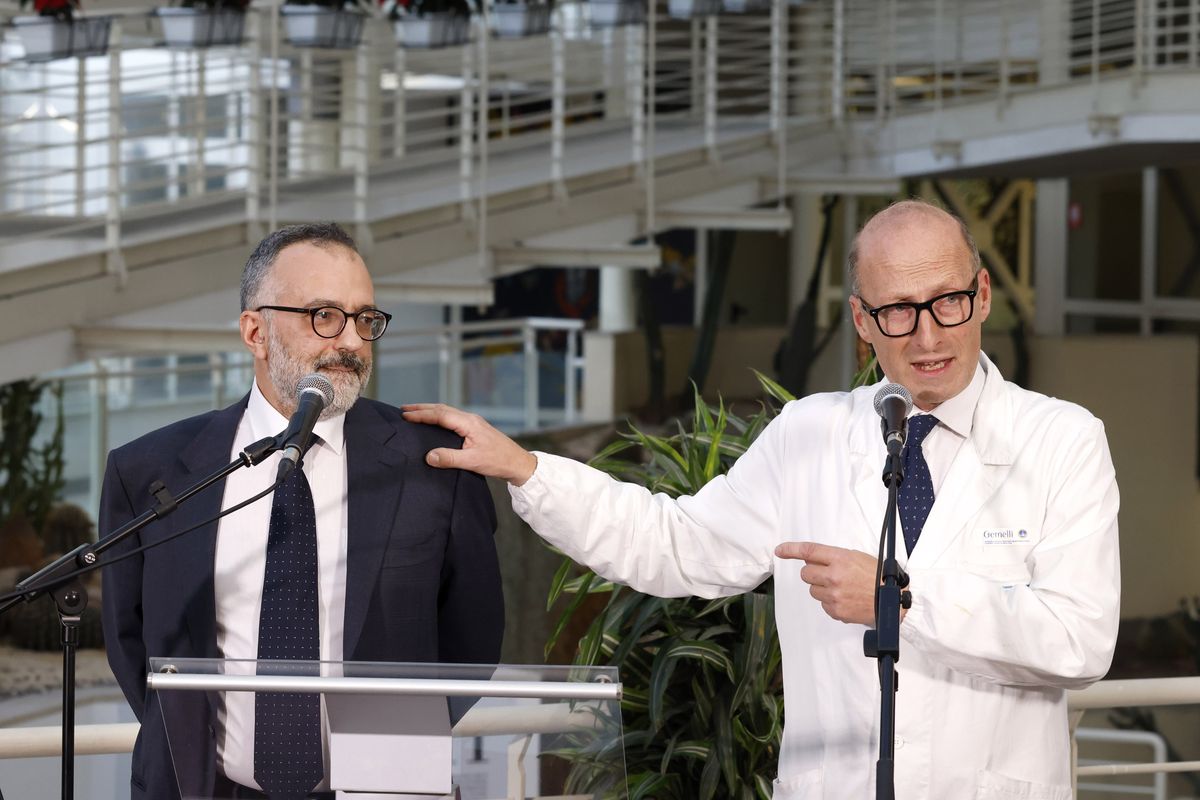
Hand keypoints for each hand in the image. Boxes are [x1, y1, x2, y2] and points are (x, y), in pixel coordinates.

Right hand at [401, 403, 537, 485]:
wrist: (518, 463)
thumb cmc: (498, 461)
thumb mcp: (472, 462)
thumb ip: (450, 459)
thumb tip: (428, 456)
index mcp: (469, 423)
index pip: (440, 415)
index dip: (422, 414)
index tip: (405, 415)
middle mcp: (470, 419)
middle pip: (442, 409)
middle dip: (422, 408)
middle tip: (404, 409)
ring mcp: (473, 423)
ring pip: (447, 412)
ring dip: (430, 411)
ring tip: (414, 412)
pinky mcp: (475, 429)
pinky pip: (453, 418)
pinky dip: (439, 416)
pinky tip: (435, 422)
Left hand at [775, 541, 883, 625]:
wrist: (893, 600)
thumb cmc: (878, 577)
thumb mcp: (856, 557)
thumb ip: (833, 557)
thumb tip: (811, 559)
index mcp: (841, 559)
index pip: (809, 551)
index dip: (791, 550)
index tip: (780, 550)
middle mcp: (834, 577)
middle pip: (806, 573)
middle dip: (812, 573)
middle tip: (827, 574)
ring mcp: (834, 595)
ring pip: (812, 590)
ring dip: (822, 588)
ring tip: (842, 588)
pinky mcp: (836, 611)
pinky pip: (823, 604)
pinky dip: (830, 602)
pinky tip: (845, 598)